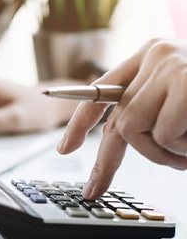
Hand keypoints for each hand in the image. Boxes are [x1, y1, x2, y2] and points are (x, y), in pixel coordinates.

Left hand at [57, 39, 186, 199]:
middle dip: (118, 158)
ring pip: (137, 130)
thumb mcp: (179, 100)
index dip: (79, 124)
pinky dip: (183, 148)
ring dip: (167, 153)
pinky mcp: (184, 80)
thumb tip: (118, 135)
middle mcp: (154, 56)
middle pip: (118, 120)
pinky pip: (164, 132)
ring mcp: (169, 65)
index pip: (99, 94)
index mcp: (149, 59)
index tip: (64, 149)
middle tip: (112, 181)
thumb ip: (150, 108)